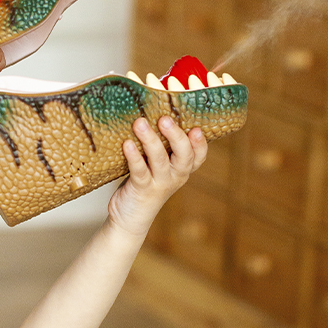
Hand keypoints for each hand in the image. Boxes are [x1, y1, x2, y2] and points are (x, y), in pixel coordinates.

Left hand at [107, 114, 206, 236]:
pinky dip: (134, 157)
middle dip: (176, 136)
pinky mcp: (141, 189)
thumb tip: (148, 110)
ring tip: (140, 123)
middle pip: (184, 156)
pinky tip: (127, 144)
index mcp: (182, 168)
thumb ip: (160, 145)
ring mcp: (159, 183)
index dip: (200, 143)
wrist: (130, 218)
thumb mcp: (157, 165)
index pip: (198, 156)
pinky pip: (139, 171)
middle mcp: (175, 176)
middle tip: (165, 119)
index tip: (196, 129)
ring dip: (150, 140)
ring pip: (160, 160)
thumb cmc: (143, 183)